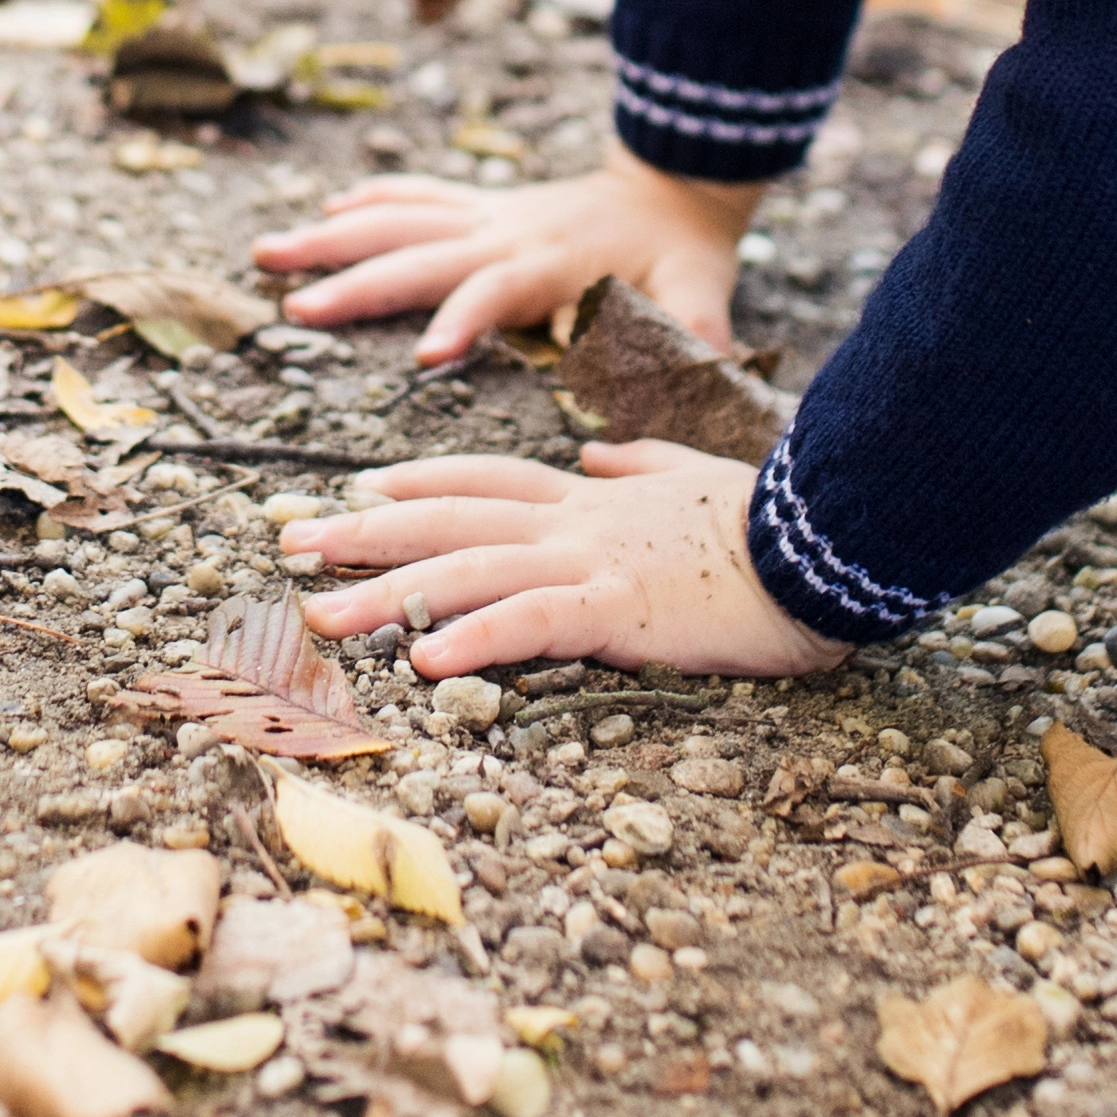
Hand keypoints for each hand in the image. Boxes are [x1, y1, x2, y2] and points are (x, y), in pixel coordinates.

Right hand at [250, 145, 759, 366]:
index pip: (498, 289)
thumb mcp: (699, 293)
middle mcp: (509, 231)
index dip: (465, 318)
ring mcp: (490, 214)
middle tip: (294, 307)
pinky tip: (326, 213)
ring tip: (270, 250)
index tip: (429, 356)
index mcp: (553, 260)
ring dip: (335, 236)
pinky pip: (418, 198)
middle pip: (421, 253)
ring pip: (400, 219)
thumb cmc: (683, 253)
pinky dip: (371, 202)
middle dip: (357, 281)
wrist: (677, 184)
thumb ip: (698, 329)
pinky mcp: (484, 208)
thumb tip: (713, 366)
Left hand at [285, 443, 837, 679]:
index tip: (359, 486)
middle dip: (362, 531)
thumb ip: (637, 462)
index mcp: (589, 496)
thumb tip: (597, 456)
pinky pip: (534, 622)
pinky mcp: (621, 607)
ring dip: (386, 593)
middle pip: (448, 520)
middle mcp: (573, 521)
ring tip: (318, 614)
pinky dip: (475, 637)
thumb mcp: (694, 476)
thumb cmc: (771, 517)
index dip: (416, 481)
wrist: (829, 537)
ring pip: (467, 571)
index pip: (482, 479)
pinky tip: (424, 660)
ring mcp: (592, 561)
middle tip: (287, 546)